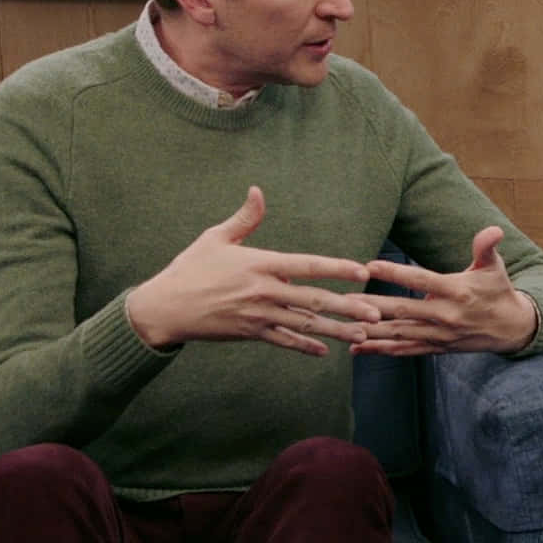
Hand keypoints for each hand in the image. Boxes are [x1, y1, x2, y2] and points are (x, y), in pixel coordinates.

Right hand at [126, 186, 380, 354]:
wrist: (165, 308)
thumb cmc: (190, 269)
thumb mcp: (215, 238)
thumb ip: (244, 218)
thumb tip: (258, 191)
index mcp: (260, 264)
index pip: (307, 265)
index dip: (337, 269)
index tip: (363, 271)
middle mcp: (264, 291)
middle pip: (314, 300)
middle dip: (349, 308)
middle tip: (377, 314)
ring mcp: (259, 315)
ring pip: (305, 324)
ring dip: (337, 331)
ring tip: (363, 336)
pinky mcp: (251, 333)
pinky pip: (284, 340)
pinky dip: (304, 346)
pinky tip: (325, 351)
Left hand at [351, 226, 537, 355]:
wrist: (511, 328)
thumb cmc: (498, 291)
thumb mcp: (494, 266)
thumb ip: (486, 247)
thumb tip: (493, 230)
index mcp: (457, 291)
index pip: (421, 279)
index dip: (395, 272)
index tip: (370, 265)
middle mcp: (446, 315)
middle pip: (403, 309)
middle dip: (372, 305)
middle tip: (344, 300)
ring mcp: (440, 334)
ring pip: (400, 333)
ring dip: (371, 330)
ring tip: (344, 325)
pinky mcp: (436, 347)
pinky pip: (405, 350)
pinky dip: (381, 349)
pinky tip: (358, 347)